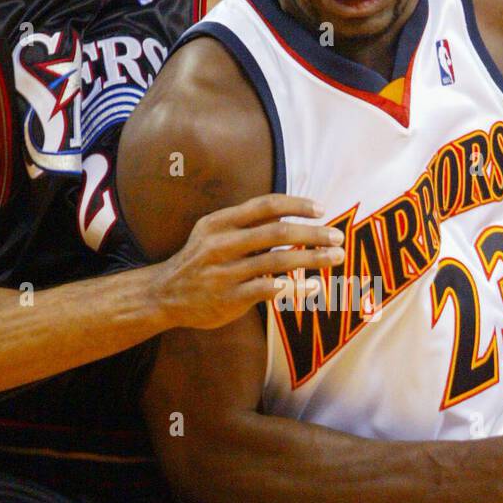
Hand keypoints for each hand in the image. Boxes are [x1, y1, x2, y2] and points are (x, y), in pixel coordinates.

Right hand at [153, 194, 344, 329]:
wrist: (164, 294)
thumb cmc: (199, 261)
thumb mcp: (212, 232)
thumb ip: (245, 224)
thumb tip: (287, 215)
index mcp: (220, 222)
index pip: (265, 205)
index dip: (296, 205)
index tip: (321, 209)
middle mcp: (222, 244)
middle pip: (277, 232)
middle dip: (313, 233)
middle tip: (338, 237)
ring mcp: (226, 272)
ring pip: (278, 261)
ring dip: (311, 258)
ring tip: (335, 257)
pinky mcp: (230, 297)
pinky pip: (269, 290)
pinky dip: (294, 287)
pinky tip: (313, 286)